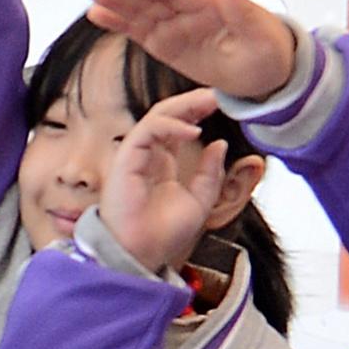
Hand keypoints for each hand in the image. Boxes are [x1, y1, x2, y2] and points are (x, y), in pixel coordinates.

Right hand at [84, 0, 298, 103]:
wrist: (266, 75)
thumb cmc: (267, 51)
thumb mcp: (262, 34)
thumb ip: (243, 9)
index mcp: (210, 2)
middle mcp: (187, 9)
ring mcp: (174, 26)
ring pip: (140, 12)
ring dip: (116, 5)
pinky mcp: (166, 43)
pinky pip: (139, 32)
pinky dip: (119, 24)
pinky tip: (98, 16)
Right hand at [91, 87, 229, 275]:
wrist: (141, 254)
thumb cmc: (162, 235)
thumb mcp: (200, 202)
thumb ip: (211, 174)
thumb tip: (220, 144)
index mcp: (162, 165)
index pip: (178, 128)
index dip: (198, 112)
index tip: (222, 104)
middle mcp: (147, 156)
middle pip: (168, 116)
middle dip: (193, 101)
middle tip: (217, 94)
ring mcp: (135, 155)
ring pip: (157, 116)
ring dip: (184, 106)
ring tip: (209, 102)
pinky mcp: (126, 158)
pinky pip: (148, 130)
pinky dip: (171, 126)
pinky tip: (193, 131)